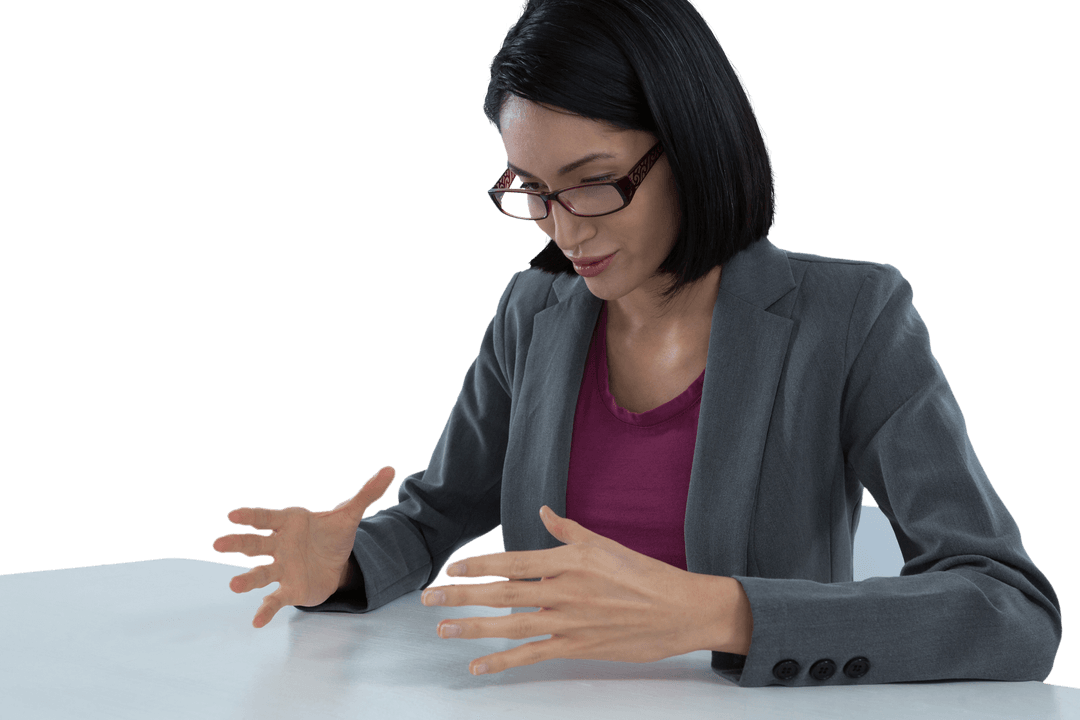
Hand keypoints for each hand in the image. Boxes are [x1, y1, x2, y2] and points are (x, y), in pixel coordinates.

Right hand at [212, 466, 395, 627]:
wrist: (336, 564)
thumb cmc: (333, 535)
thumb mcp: (350, 515)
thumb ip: (366, 493)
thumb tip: (390, 469)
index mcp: (290, 523)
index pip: (267, 517)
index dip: (251, 516)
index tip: (232, 515)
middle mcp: (280, 545)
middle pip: (255, 543)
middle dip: (237, 543)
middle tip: (217, 543)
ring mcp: (282, 568)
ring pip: (261, 573)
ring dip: (247, 579)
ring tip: (233, 585)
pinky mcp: (290, 589)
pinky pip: (275, 599)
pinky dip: (265, 609)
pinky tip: (256, 622)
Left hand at [421, 505, 752, 674]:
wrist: (679, 610)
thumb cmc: (644, 573)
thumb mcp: (605, 543)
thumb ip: (568, 530)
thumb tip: (543, 510)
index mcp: (568, 560)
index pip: (512, 561)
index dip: (479, 567)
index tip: (452, 570)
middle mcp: (562, 590)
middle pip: (502, 594)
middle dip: (461, 596)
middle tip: (428, 598)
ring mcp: (568, 621)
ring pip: (509, 625)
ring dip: (472, 628)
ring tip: (443, 629)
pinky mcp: (577, 647)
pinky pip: (532, 655)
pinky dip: (502, 662)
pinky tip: (478, 667)